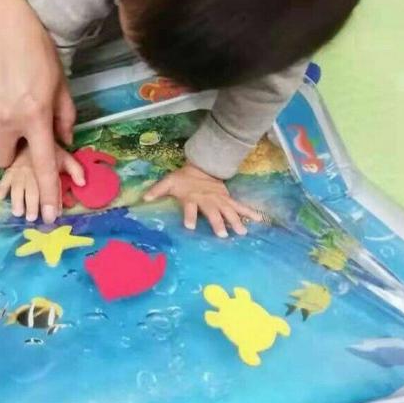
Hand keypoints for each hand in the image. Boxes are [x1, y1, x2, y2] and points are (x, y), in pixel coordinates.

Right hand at [0, 3, 74, 223]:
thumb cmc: (34, 48)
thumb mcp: (60, 81)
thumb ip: (64, 115)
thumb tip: (64, 141)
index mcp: (35, 116)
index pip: (43, 165)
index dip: (48, 192)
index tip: (48, 216)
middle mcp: (6, 121)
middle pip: (3, 162)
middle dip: (11, 155)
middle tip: (16, 133)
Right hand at [0, 145, 84, 221]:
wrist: (32, 135)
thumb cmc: (50, 151)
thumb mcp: (65, 157)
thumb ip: (76, 170)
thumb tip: (83, 183)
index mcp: (48, 169)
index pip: (51, 186)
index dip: (52, 201)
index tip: (52, 216)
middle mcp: (33, 171)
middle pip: (31, 189)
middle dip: (31, 204)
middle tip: (32, 218)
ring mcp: (19, 170)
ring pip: (16, 186)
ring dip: (17, 200)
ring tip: (18, 213)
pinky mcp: (9, 170)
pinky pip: (3, 178)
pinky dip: (0, 188)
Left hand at [143, 163, 259, 237]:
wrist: (201, 167)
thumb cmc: (183, 178)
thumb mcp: (168, 182)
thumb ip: (157, 190)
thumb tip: (143, 198)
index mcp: (192, 197)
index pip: (189, 208)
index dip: (189, 216)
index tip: (189, 226)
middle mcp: (207, 199)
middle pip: (213, 212)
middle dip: (217, 222)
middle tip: (222, 235)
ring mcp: (219, 199)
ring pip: (229, 210)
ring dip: (235, 221)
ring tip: (242, 232)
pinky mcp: (228, 198)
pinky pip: (240, 206)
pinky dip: (250, 212)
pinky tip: (260, 219)